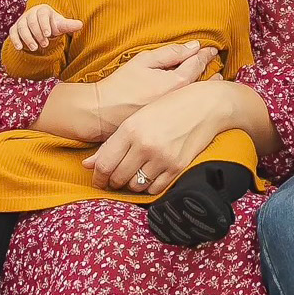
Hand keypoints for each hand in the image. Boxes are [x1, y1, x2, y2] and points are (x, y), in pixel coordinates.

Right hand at [8, 4, 84, 51]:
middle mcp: (31, 13)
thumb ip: (69, 25)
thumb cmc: (52, 25)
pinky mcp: (15, 28)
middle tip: (44, 44)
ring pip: (22, 28)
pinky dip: (15, 40)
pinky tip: (19, 48)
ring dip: (27, 38)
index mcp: (43, 10)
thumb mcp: (60, 25)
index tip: (48, 34)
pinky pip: (13, 33)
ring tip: (35, 48)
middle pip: (32, 22)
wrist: (40, 28)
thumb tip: (80, 24)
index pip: (42, 14)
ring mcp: (22, 20)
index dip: (44, 24)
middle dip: (37, 34)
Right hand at [35, 41, 215, 143]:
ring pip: (197, 98)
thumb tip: (194, 46)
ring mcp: (177, 115)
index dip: (205, 55)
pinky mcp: (169, 125)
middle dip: (211, 74)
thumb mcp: (144, 61)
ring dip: (206, 88)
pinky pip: (187, 110)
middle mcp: (181, 101)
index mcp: (176, 83)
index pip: (197, 64)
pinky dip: (194, 101)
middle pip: (203, 84)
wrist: (102, 112)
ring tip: (215, 81)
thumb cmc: (121, 84)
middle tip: (219, 69)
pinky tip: (197, 99)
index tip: (211, 50)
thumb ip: (171, 53)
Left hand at [84, 79, 235, 193]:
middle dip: (113, 182)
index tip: (99, 180)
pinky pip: (154, 188)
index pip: (104, 164)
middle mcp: (144, 144)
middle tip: (115, 179)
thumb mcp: (137, 118)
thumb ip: (112, 143)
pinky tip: (150, 175)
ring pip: (135, 185)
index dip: (98, 176)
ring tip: (134, 175)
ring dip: (131, 184)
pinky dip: (149, 186)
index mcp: (130, 128)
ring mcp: (162, 157)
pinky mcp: (177, 167)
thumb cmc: (169, 107)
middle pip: (118, 177)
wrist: (205, 105)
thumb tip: (88, 165)